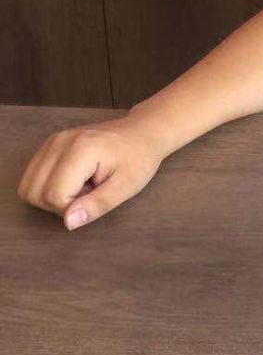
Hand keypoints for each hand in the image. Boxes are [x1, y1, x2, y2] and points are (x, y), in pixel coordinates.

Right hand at [17, 117, 164, 229]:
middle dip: (59, 204)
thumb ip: (97, 205)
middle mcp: (60, 141)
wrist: (143, 131)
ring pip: (28, 186)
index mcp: (81, 149)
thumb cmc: (139, 159)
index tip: (96, 195)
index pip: (54, 195)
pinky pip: (32, 176)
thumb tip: (68, 223)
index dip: (72, 207)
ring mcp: (52, 140)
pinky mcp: (50, 143)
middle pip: (34, 192)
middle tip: (89, 192)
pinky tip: (74, 179)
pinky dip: (48, 186)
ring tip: (82, 185)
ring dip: (51, 195)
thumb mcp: (127, 186)